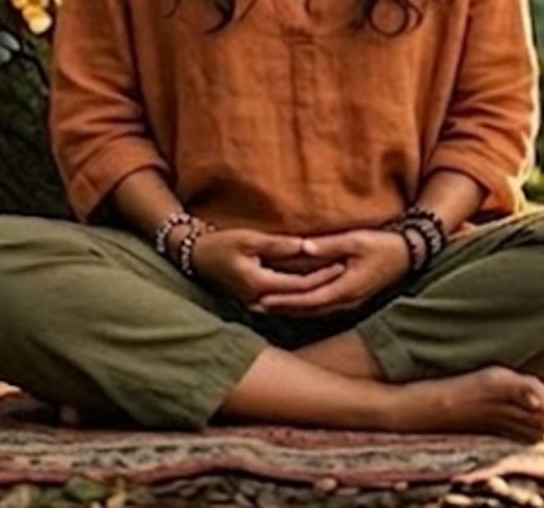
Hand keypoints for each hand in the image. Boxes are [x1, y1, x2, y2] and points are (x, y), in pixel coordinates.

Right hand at [193, 227, 338, 308]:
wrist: (195, 258)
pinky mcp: (254, 301)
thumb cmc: (220, 244)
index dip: (323, 275)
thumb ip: (277, 245)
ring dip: (314, 289)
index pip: (300, 284)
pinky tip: (314, 282)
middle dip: (324, 284)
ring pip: (293, 299)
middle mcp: (259, 300)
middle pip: (300, 296)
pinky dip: (300, 291)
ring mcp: (256, 303)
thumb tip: (305, 246)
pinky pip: (283, 298)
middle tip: (347, 271)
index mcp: (259, 284)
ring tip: (336, 276)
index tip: (343, 264)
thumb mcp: (248, 239)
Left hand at [251, 228, 411, 316]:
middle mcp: (347, 300)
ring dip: (290, 309)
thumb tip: (302, 248)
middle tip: (253, 306)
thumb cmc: (383, 244)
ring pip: (314, 310)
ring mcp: (350, 302)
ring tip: (266, 307)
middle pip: (308, 310)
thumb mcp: (356, 240)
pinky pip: (323, 306)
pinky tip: (292, 303)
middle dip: (281, 309)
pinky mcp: (352, 298)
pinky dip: (304, 306)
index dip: (284, 300)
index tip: (262, 300)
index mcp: (346, 288)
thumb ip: (328, 245)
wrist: (409, 254)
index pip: (308, 299)